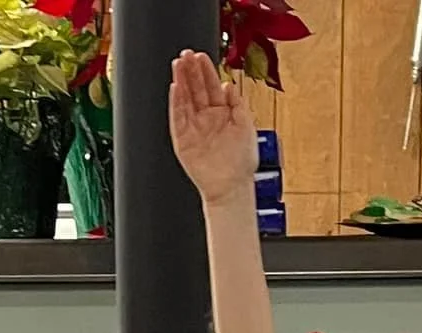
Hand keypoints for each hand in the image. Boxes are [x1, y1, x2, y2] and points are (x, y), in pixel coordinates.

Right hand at [169, 49, 256, 204]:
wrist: (232, 187)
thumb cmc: (241, 163)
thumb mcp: (246, 127)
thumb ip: (238, 105)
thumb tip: (229, 85)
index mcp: (221, 113)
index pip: (211, 86)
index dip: (206, 71)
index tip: (201, 56)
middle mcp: (206, 119)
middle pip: (195, 89)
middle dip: (190, 71)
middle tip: (186, 55)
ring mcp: (193, 129)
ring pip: (184, 100)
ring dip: (180, 82)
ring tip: (177, 65)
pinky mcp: (183, 141)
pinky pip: (177, 118)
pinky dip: (176, 104)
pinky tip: (175, 89)